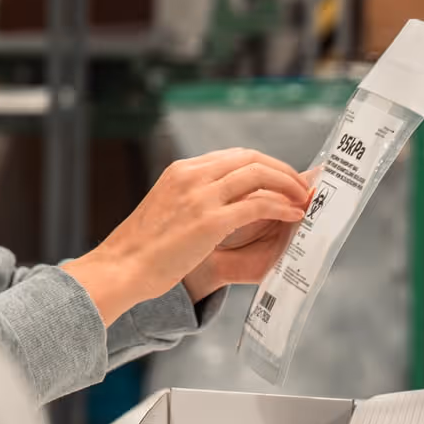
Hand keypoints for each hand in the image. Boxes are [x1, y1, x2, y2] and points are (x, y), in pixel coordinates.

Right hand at [61, 148, 309, 321]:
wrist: (121, 267)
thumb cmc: (142, 248)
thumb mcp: (166, 209)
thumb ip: (192, 199)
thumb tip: (224, 204)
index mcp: (180, 171)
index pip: (233, 156)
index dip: (265, 165)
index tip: (282, 179)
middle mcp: (191, 176)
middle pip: (251, 159)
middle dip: (283, 171)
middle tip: (301, 188)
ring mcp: (200, 196)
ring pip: (259, 175)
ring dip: (288, 186)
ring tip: (302, 201)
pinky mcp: (210, 220)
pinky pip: (259, 203)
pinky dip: (282, 206)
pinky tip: (294, 215)